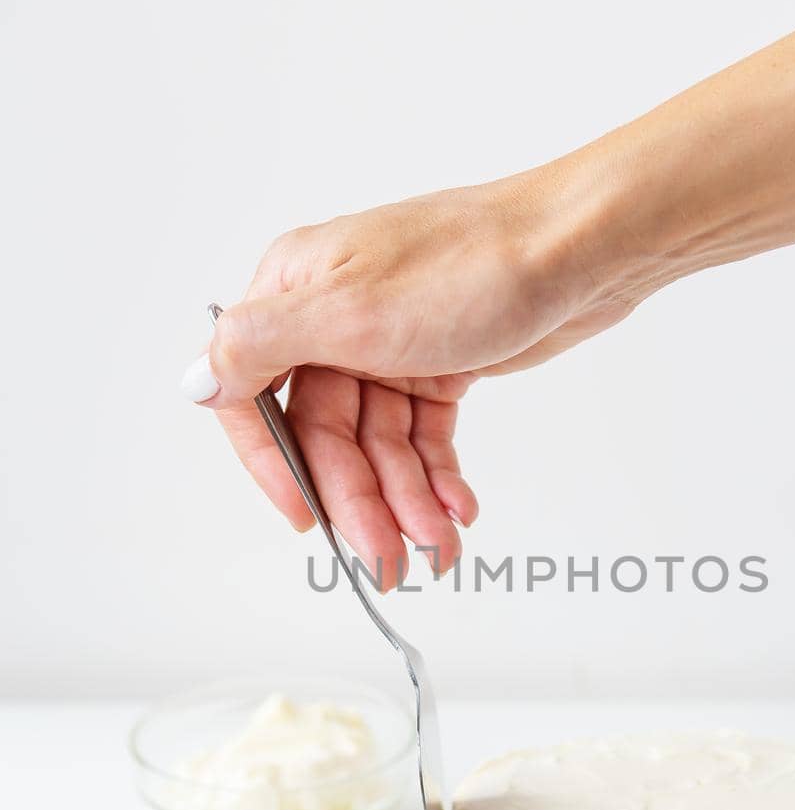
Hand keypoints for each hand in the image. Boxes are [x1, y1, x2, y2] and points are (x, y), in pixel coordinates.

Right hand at [183, 169, 644, 587]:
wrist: (582, 249)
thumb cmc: (474, 263)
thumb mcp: (351, 310)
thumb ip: (261, 346)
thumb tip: (196, 379)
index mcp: (297, 292)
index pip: (255, 396)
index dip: (276, 464)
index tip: (306, 518)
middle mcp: (334, 317)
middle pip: (328, 434)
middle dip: (360, 501)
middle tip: (388, 560)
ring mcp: (388, 342)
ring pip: (379, 444)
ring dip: (406, 500)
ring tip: (438, 544)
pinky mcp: (438, 361)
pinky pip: (422, 435)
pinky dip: (437, 477)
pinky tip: (457, 508)